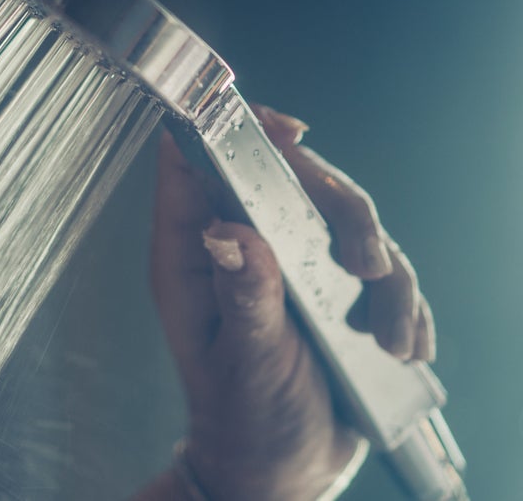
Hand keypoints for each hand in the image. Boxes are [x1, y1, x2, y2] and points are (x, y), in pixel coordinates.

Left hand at [148, 105, 433, 499]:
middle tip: (365, 268)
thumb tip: (226, 229)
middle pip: (291, 177)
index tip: (288, 130)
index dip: (233, 129)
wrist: (282, 464)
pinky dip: (400, 302)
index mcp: (192, 253)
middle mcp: (240, 245)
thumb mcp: (243, 360)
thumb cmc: (244, 416)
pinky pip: (379, 265)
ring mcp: (289, 261)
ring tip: (387, 335)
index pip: (195, 162)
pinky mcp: (332, 284)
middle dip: (342, 215)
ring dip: (382, 274)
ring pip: (345, 218)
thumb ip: (241, 296)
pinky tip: (402, 344)